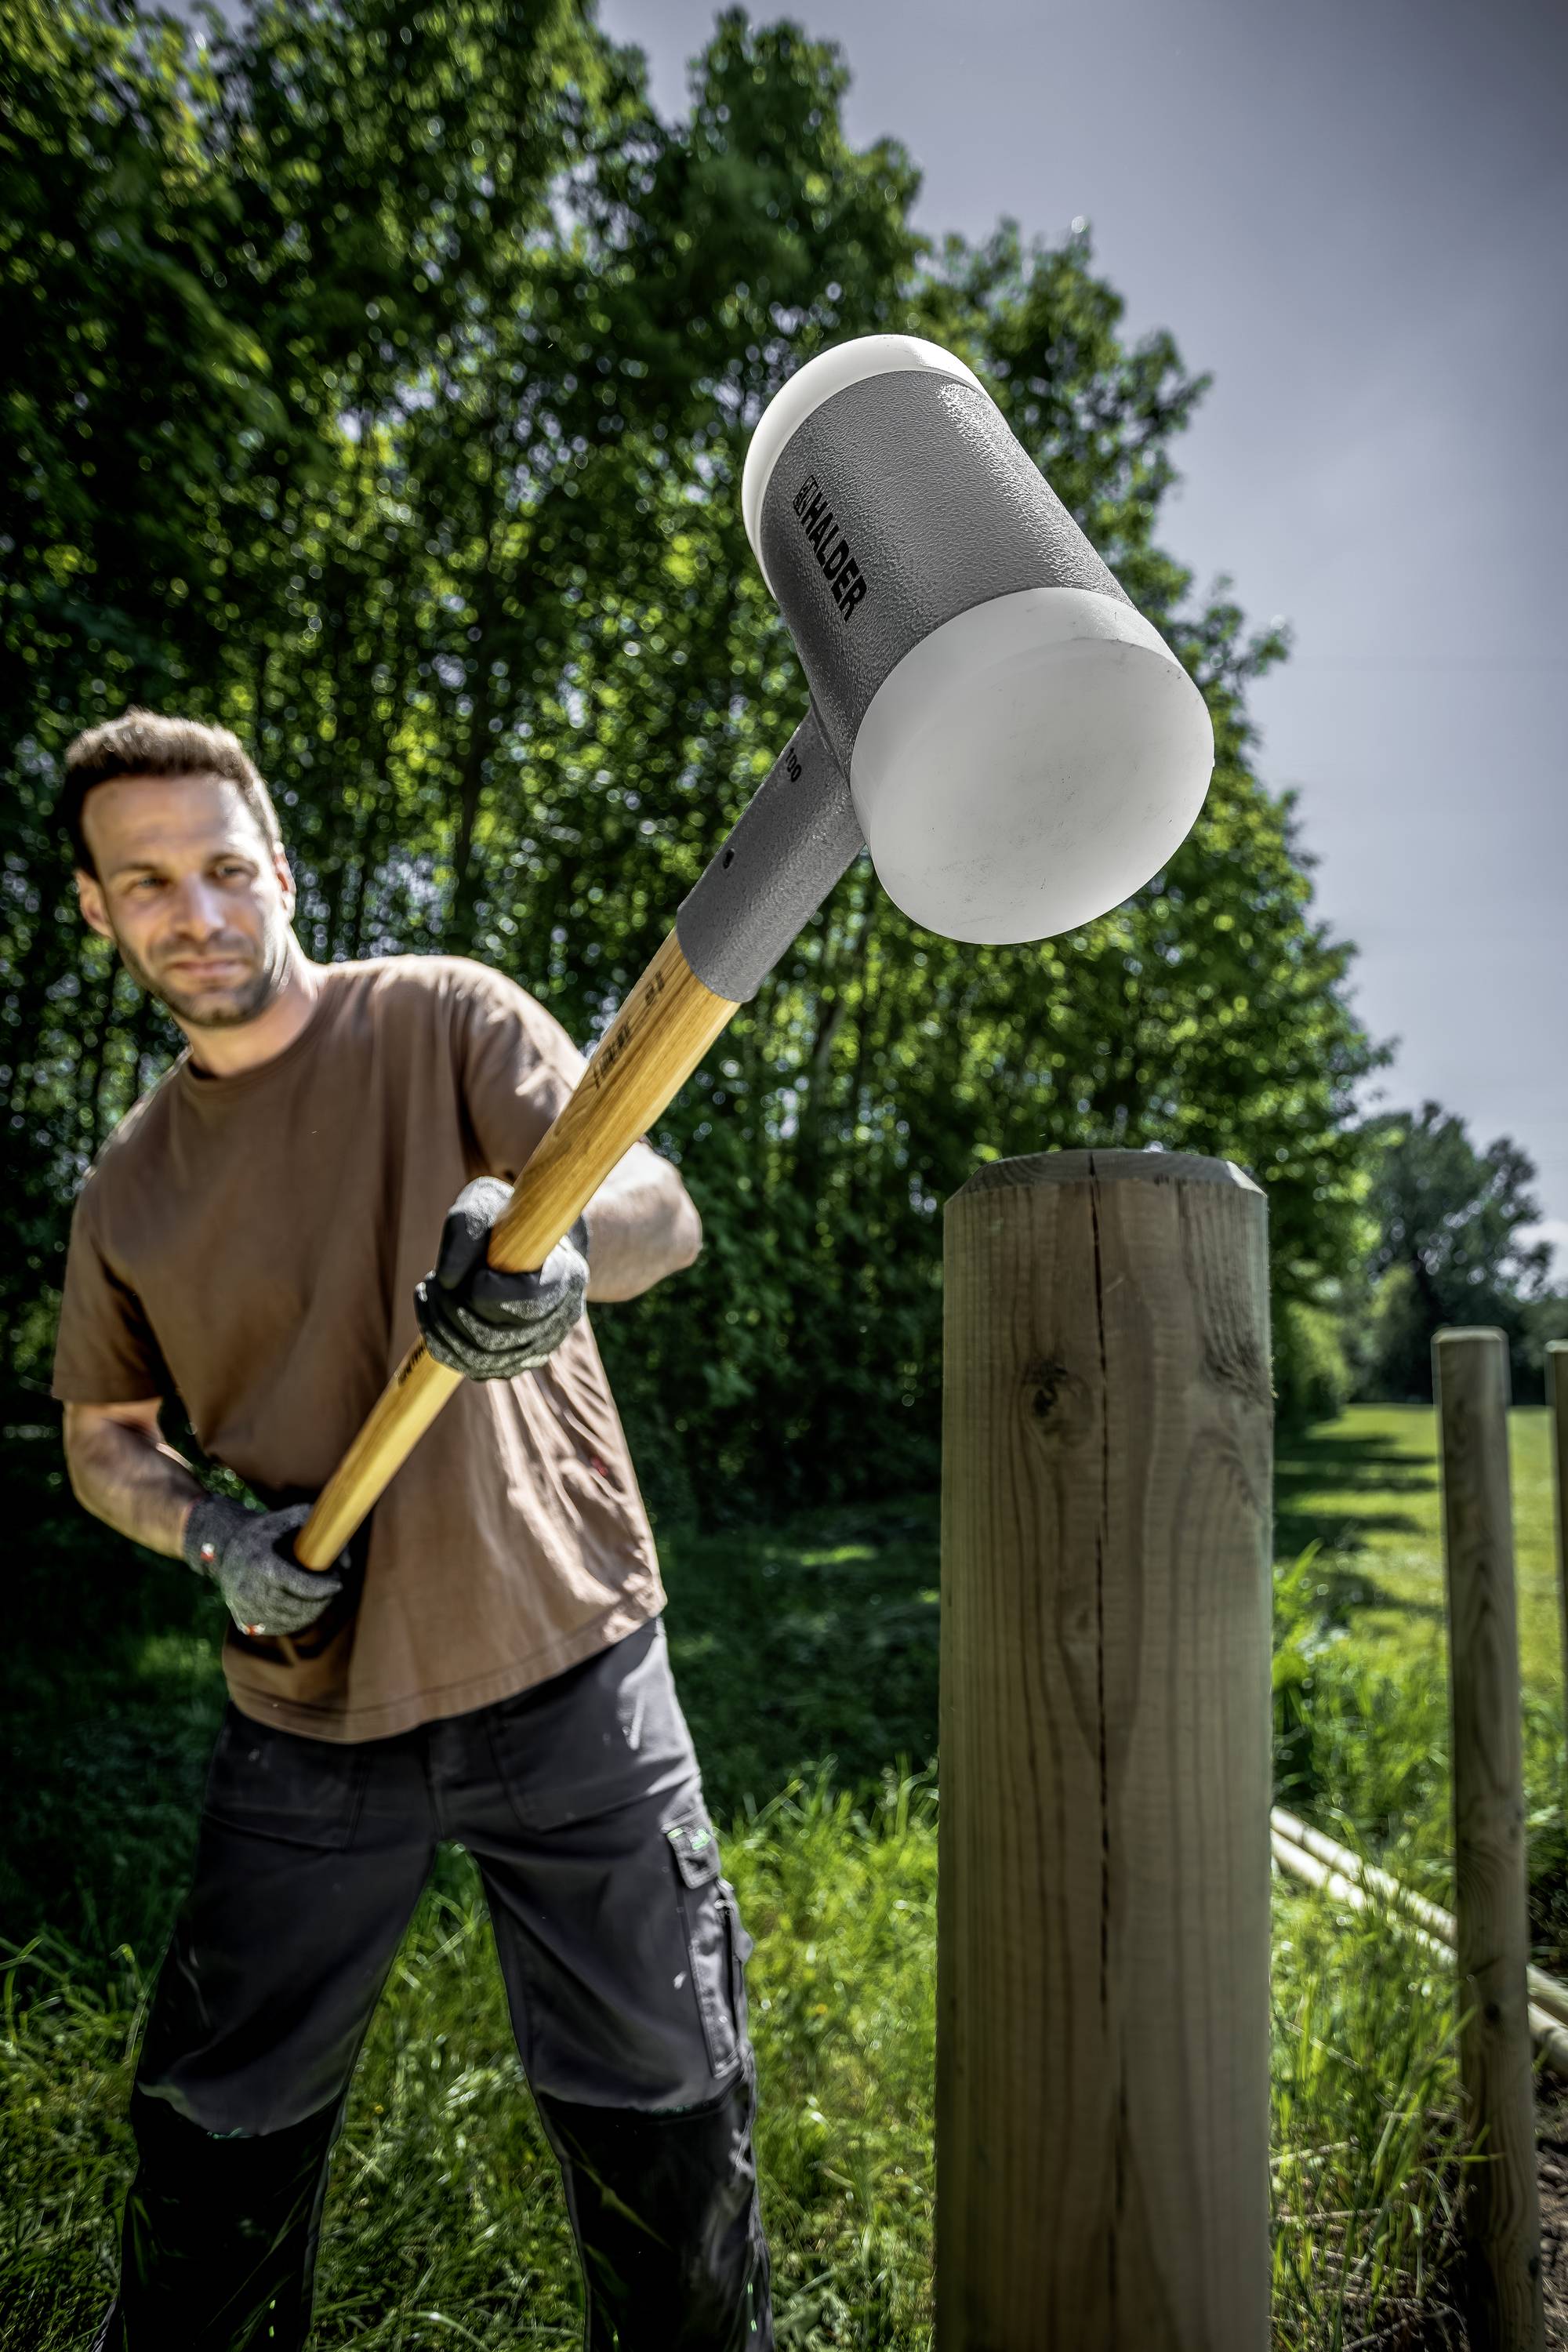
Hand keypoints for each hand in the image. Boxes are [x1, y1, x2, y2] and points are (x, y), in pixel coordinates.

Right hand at [182, 1495, 343, 1638]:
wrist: (226, 1548)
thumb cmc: (266, 1531)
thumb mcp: (291, 1518)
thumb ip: (323, 1531)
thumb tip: (347, 1564)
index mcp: (263, 1566)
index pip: (304, 1586)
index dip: (326, 1586)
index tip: (339, 1580)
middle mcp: (252, 1592)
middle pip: (302, 1606)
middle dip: (323, 1598)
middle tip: (331, 1586)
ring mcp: (247, 1610)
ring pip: (294, 1620)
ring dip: (312, 1609)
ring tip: (319, 1593)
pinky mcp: (245, 1622)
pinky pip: (281, 1628)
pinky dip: (297, 1619)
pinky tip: (303, 1605)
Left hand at [414, 1176, 588, 1380]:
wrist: (529, 1244)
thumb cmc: (506, 1220)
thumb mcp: (485, 1201)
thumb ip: (464, 1228)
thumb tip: (446, 1280)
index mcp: (567, 1275)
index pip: (527, 1302)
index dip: (487, 1293)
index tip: (472, 1272)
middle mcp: (561, 1318)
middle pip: (496, 1337)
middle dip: (451, 1308)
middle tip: (433, 1280)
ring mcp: (541, 1345)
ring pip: (481, 1360)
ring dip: (441, 1326)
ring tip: (430, 1292)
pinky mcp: (517, 1361)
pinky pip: (474, 1369)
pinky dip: (443, 1344)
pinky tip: (431, 1312)